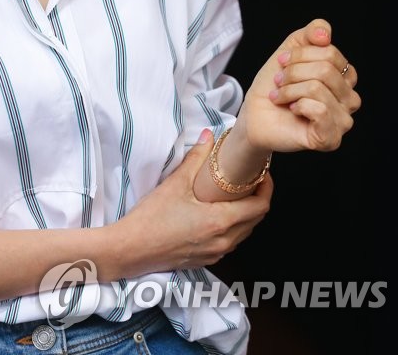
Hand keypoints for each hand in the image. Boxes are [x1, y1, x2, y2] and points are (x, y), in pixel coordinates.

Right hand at [111, 132, 271, 278]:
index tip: (263, 174)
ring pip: (244, 233)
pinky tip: (218, 213)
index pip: (260, 207)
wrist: (131, 250)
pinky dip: (233, 227)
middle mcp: (223, 241)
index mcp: (220, 222)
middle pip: (255, 221)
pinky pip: (230, 242)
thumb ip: (195, 158)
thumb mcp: (175, 183)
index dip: (267, 188)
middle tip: (251, 180)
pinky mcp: (206, 259)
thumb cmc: (151, 219)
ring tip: (236, 195)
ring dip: (246, 214)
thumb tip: (208, 137)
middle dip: (258, 199)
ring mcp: (216, 253)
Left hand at [238, 18, 360, 153]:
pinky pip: (321, 110)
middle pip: (326, 70)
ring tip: (280, 96)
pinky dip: (299, 105)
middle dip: (293, 72)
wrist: (255, 114)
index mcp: (343, 77)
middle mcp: (349, 99)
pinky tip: (292, 109)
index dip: (300, 54)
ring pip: (320, 88)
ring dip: (290, 89)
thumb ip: (311, 33)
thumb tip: (325, 34)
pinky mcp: (331, 138)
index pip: (330, 53)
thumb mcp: (291, 50)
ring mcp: (342, 120)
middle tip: (279, 81)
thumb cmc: (275, 84)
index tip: (282, 62)